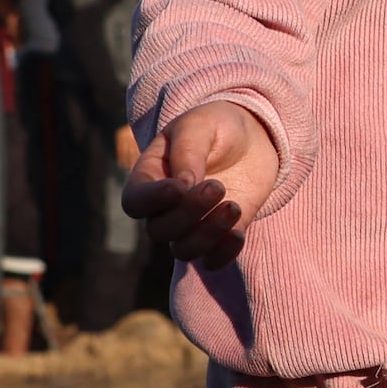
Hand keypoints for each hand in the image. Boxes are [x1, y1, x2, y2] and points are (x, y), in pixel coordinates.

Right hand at [119, 102, 274, 259]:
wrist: (252, 137)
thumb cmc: (216, 126)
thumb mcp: (199, 125)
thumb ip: (187, 151)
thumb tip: (183, 185)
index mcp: (150, 176)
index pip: (134, 202)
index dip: (152, 201)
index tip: (180, 186)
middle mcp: (165, 206)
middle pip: (159, 230)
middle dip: (187, 214)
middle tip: (217, 187)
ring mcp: (192, 224)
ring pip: (183, 250)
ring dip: (207, 235)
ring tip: (233, 206)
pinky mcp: (220, 235)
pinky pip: (213, 261)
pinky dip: (224, 255)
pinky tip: (238, 232)